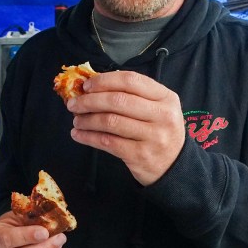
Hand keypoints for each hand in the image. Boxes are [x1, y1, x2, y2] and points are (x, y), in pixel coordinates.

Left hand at [66, 69, 185, 185]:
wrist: (174, 166)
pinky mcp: (140, 155)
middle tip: (73, 104)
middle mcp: (162, 115)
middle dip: (90, 101)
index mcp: (166, 97)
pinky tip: (79, 135)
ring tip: (76, 121)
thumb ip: (132, 96)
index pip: (131, 81)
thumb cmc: (159, 131)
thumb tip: (92, 87)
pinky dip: (88, 137)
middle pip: (118, 101)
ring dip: (87, 120)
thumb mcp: (157, 108)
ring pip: (110, 121)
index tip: (87, 86)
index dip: (105, 81)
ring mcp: (153, 136)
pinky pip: (108, 142)